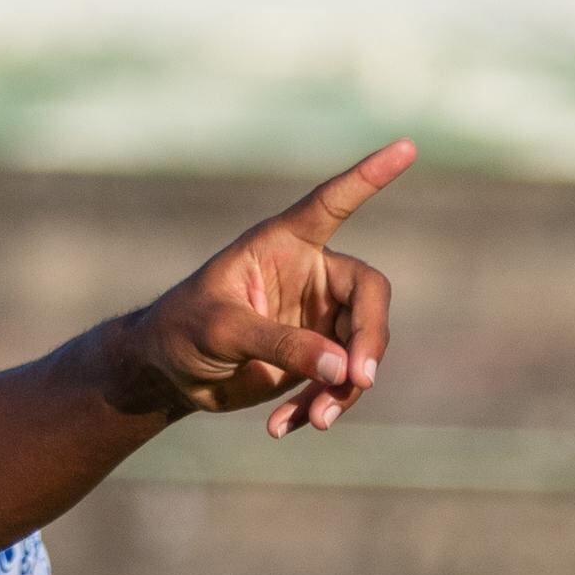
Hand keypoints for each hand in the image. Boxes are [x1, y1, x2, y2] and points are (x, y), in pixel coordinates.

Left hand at [90, 141, 410, 438]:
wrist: (167, 372)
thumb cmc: (181, 330)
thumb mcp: (221, 332)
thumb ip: (280, 344)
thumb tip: (344, 369)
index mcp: (284, 244)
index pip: (332, 203)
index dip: (369, 177)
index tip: (407, 146)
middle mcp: (311, 275)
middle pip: (370, 299)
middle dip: (369, 343)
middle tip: (357, 381)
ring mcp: (319, 317)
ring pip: (361, 349)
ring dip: (345, 389)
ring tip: (314, 422)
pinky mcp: (317, 355)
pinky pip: (341, 382)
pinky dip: (323, 406)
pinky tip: (287, 428)